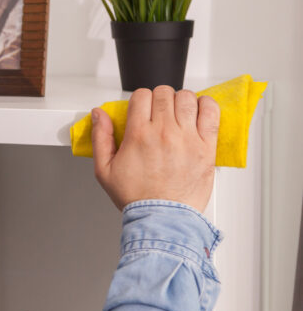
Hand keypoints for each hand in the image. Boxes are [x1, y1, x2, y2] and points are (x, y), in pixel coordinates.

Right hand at [91, 86, 219, 211]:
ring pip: (186, 98)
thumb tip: (99, 115)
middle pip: (164, 93)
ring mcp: (187, 138)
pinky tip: (198, 111)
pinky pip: (211, 112)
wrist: (162, 218)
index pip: (141, 95)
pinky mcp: (206, 146)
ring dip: (180, 101)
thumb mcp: (104, 170)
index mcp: (139, 135)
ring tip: (177, 113)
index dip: (140, 99)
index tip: (141, 109)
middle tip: (158, 113)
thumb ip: (100, 138)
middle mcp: (164, 132)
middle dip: (158, 99)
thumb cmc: (136, 197)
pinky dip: (206, 105)